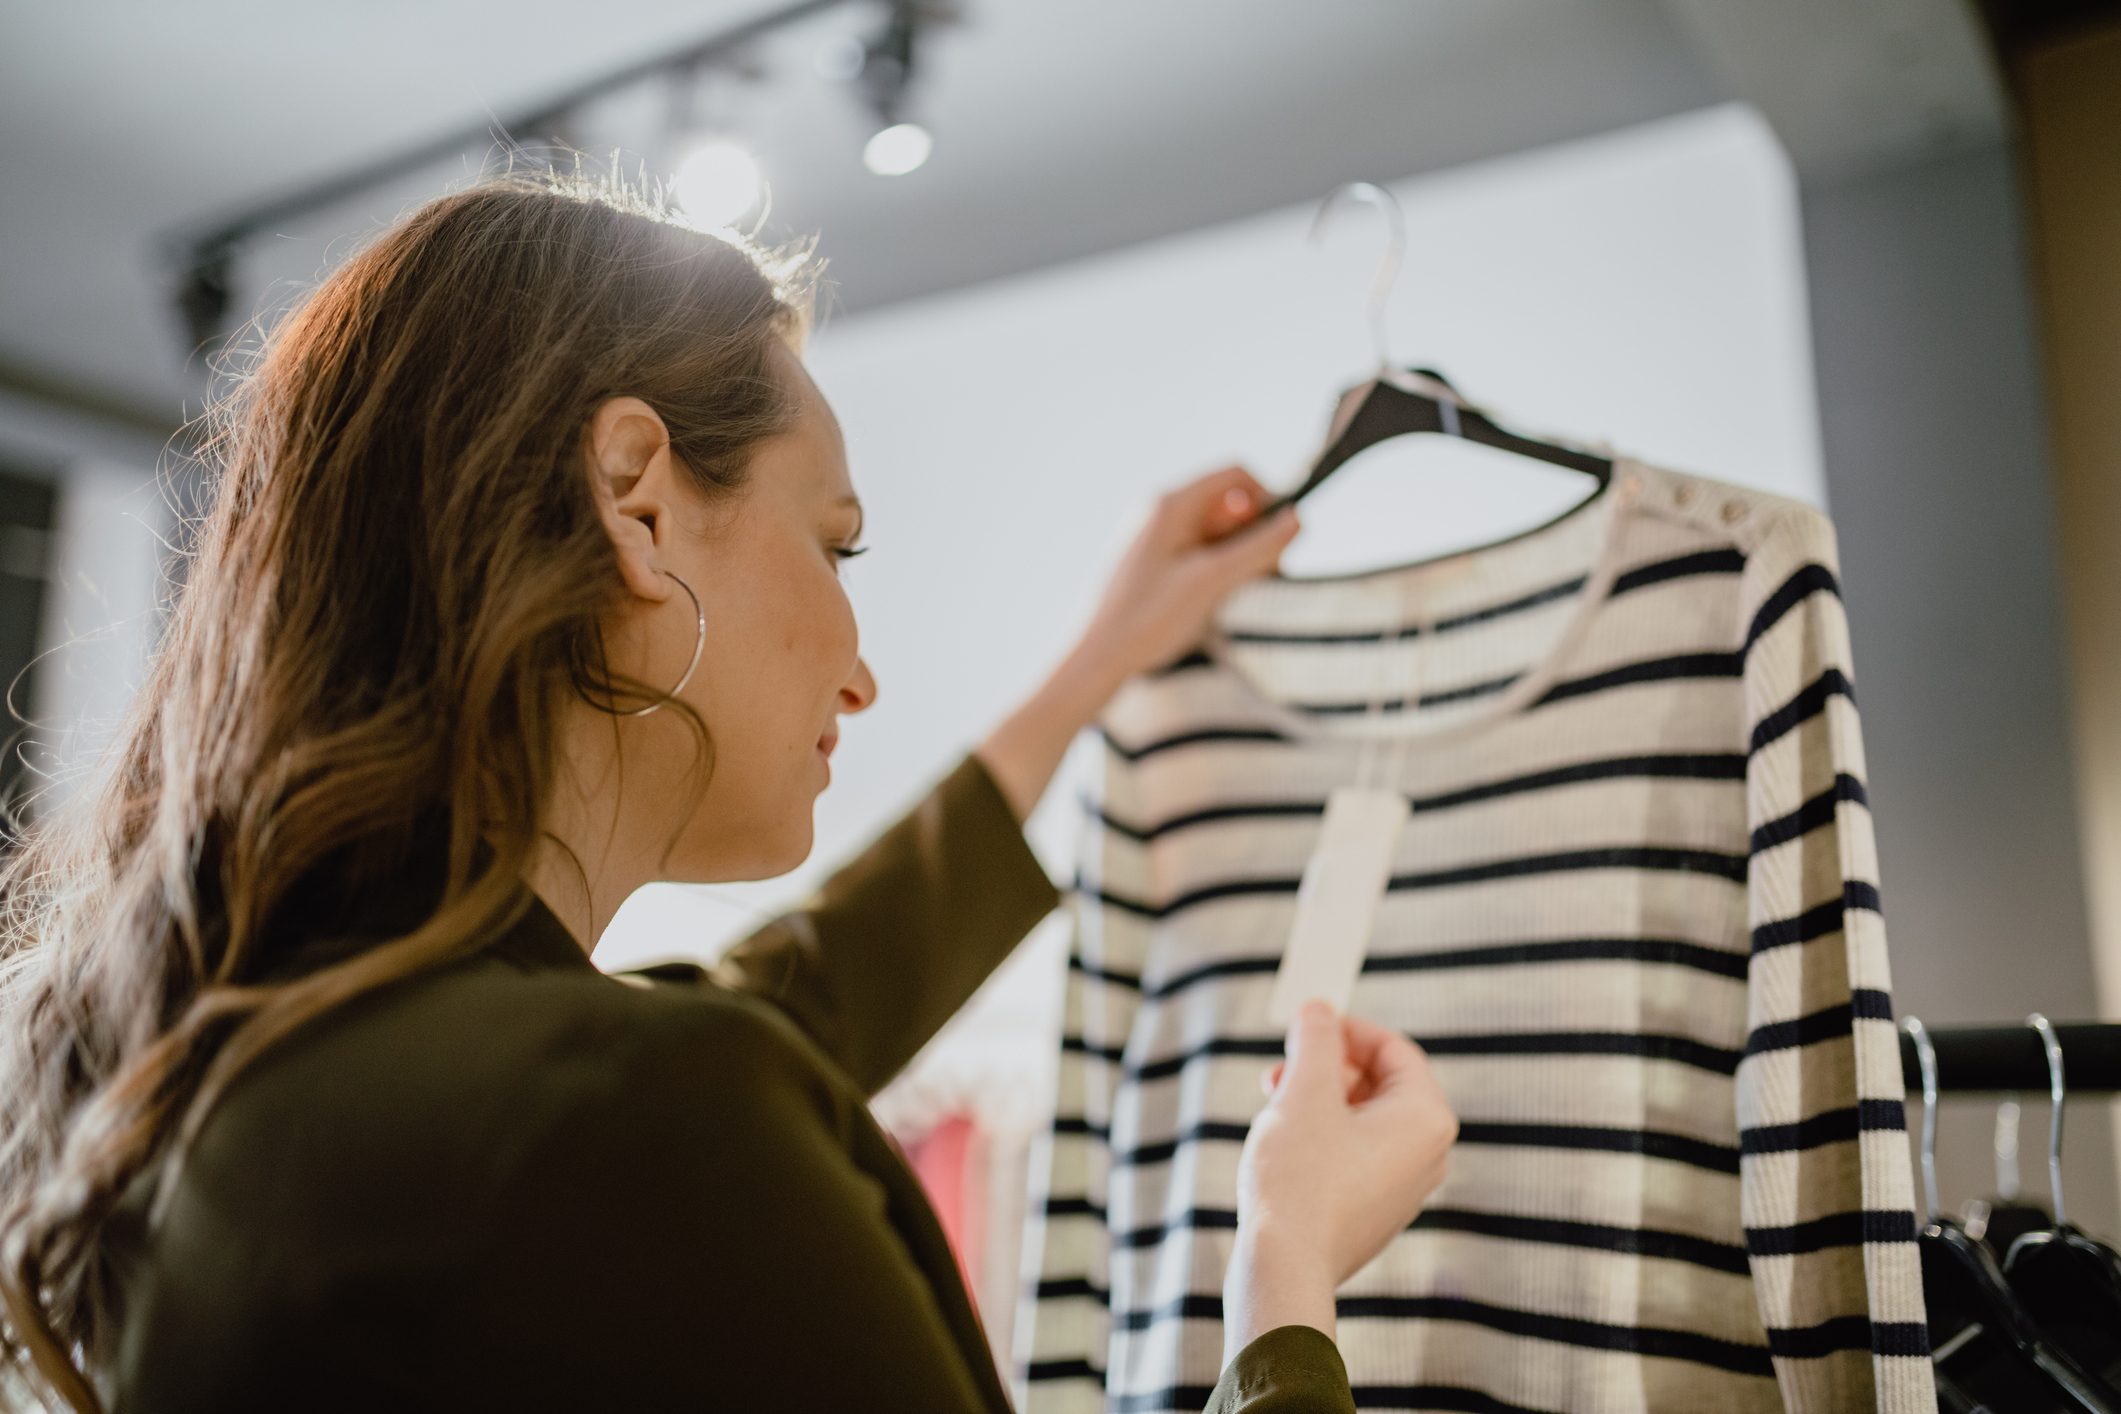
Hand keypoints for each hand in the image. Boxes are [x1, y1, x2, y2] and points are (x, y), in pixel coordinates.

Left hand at [1071, 465, 1299, 689]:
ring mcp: (1152, 537)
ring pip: (1213, 532)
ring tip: (1229, 596)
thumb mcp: (1212, 581)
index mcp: (1169, 504)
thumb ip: (1257, 548)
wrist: (1096, 658)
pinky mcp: (1149, 562)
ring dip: (1234, 558)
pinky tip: (1209, 602)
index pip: (1236, 477)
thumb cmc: (1147, 619)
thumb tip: (1298, 519)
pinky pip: (1195, 552)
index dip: (1267, 502)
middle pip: (1226, 505)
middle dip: (1252, 536)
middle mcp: (1158, 512)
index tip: (1278, 543)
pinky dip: (1214, 570)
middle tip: (1259, 578)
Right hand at [1221, 1001, 1455, 1361]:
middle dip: (1326, 1068)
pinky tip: (1283, 1144)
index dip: (1346, 1029)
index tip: (1304, 1023)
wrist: (1285, 1267)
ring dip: (1318, 1100)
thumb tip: (1319, 1009)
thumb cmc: (1300, 1177)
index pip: (1394, 1049)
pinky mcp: (1376, 1211)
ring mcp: (1404, 1187)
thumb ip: (1315, 1039)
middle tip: (1279, 1070)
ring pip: (1363, 1119)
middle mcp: (1428, 1154)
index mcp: (1426, 1118)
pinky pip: (1356, 1154)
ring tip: (1274, 1105)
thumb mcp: (1304, 1090)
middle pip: (1380, 1084)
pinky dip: (1322, 1136)